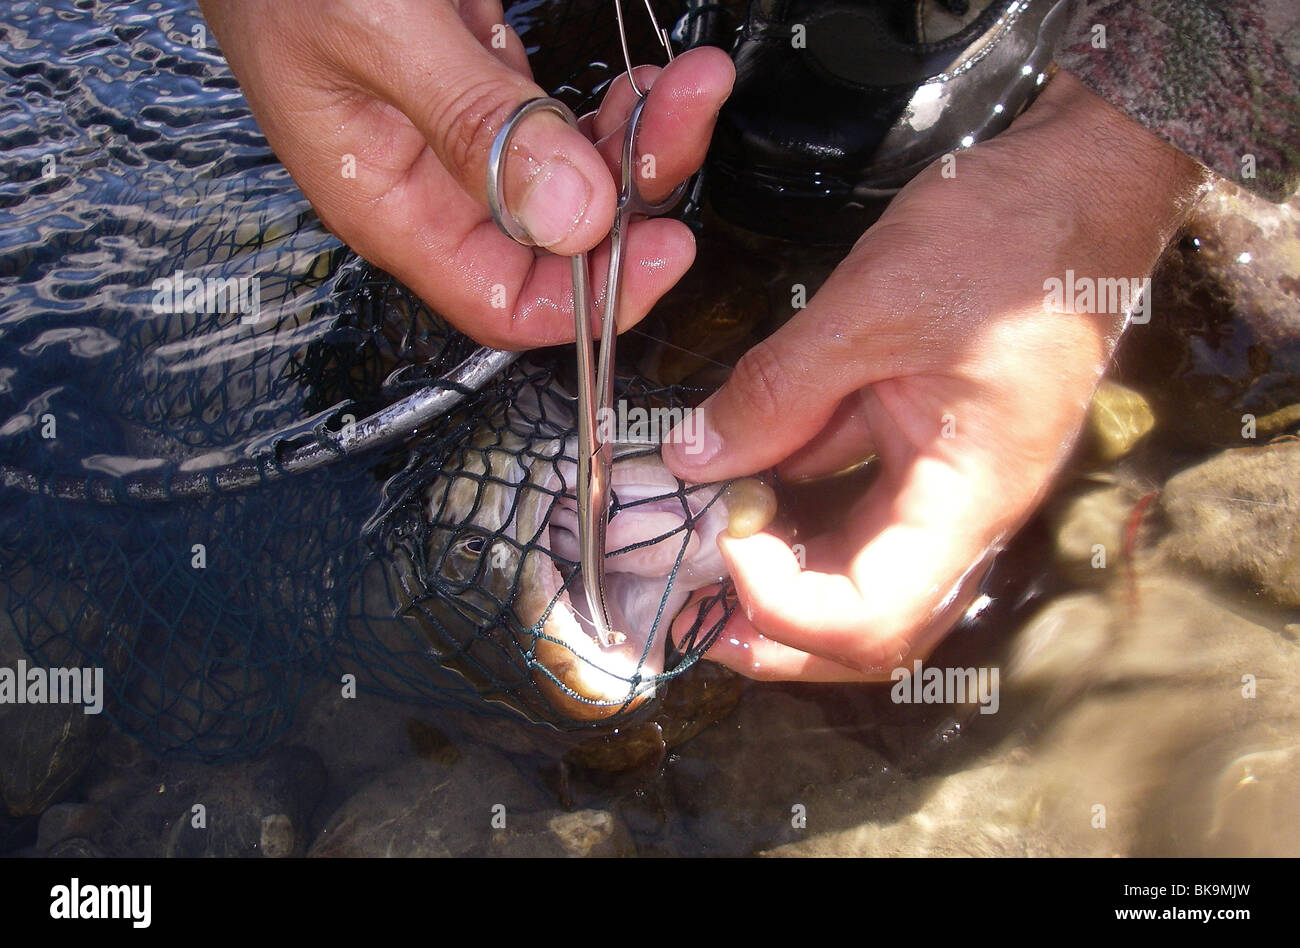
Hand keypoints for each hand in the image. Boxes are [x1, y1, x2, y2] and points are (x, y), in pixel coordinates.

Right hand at [197, 0, 732, 347]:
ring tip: (688, 83)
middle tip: (686, 118)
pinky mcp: (486, 90)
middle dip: (637, 192)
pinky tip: (646, 81)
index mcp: (389, 204)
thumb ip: (470, 122)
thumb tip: (571, 218)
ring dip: (640, 141)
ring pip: (578, 183)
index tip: (663, 248)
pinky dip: (615, 109)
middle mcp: (432, 187)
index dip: (591, 296)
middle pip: (560, 241)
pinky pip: (567, 127)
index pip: (503, 301)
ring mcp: (464, 138)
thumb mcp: (375, 32)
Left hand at [665, 71, 1207, 680]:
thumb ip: (776, 391)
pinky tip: (740, 466)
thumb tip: (694, 457)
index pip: (874, 620)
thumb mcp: (873, 305)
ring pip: (853, 568)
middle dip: (769, 623)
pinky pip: (852, 500)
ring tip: (700, 532)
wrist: (1081, 184)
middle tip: (688, 596)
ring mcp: (946, 483)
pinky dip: (790, 496)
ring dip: (773, 565)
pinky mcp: (926, 447)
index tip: (723, 531)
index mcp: (970, 498)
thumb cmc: (1008, 236)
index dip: (782, 603)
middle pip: (864, 622)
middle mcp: (963, 512)